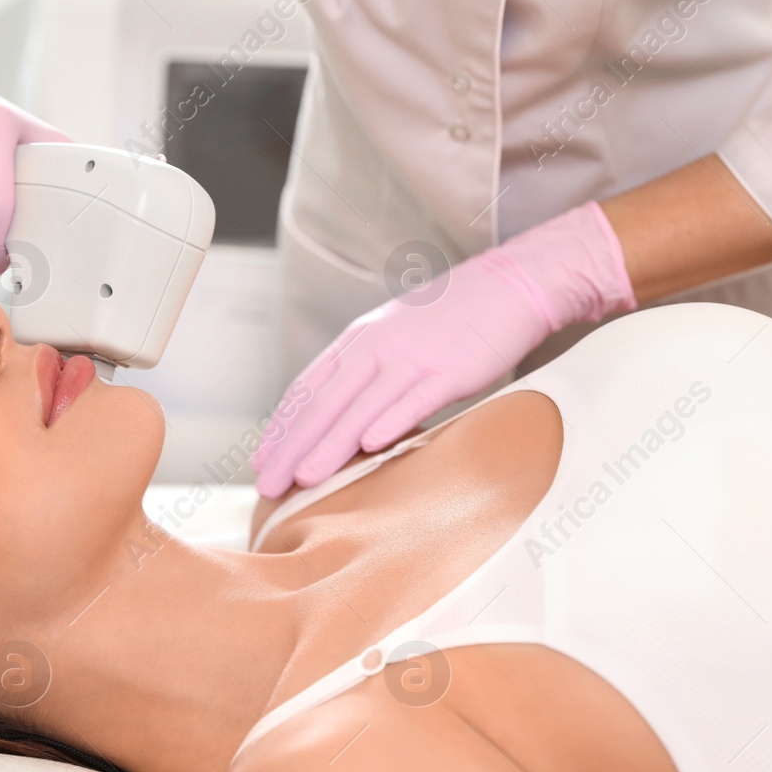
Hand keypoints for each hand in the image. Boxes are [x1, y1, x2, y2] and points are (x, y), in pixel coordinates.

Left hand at [252, 201, 635, 497]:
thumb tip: (340, 421)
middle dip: (291, 447)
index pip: (307, 389)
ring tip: (305, 479)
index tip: (261, 460)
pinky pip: (415, 398)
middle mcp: (376, 348)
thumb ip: (365, 374)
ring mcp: (412, 357)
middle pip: (323, 403)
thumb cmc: (451, 320)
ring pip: (361, 406)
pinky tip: (371, 446)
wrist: (510, 287)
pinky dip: (391, 420)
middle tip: (269, 485)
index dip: (281, 427)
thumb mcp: (395, 339)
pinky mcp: (449, 368)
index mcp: (358, 342)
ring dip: (330, 445)